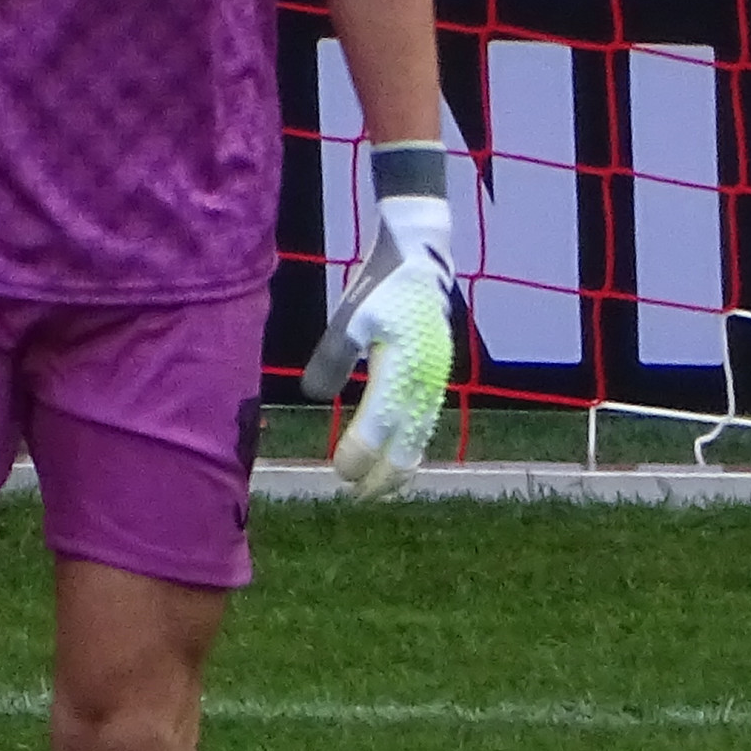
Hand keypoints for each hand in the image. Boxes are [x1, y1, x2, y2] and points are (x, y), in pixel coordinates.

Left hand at [302, 192, 455, 499]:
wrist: (420, 255)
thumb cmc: (380, 285)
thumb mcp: (350, 316)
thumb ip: (332, 357)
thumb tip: (314, 396)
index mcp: (403, 367)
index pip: (380, 424)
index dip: (361, 453)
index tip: (339, 472)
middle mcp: (426, 380)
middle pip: (408, 443)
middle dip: (383, 475)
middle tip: (356, 495)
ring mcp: (436, 379)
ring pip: (421, 438)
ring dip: (398, 467)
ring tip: (376, 489)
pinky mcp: (437, 375)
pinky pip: (426, 423)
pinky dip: (412, 447)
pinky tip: (398, 459)